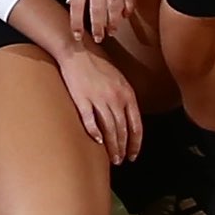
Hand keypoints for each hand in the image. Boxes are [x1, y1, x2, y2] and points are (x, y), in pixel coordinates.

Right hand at [47, 30, 144, 165]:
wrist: (78, 54)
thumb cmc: (98, 66)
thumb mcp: (119, 80)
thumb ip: (125, 99)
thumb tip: (129, 120)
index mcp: (127, 94)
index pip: (136, 125)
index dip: (135, 143)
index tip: (133, 154)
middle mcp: (115, 98)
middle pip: (123, 130)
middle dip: (123, 148)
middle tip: (121, 160)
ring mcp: (98, 99)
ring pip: (110, 129)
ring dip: (112, 146)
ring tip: (112, 158)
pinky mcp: (82, 99)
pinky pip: (90, 120)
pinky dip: (95, 133)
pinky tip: (98, 142)